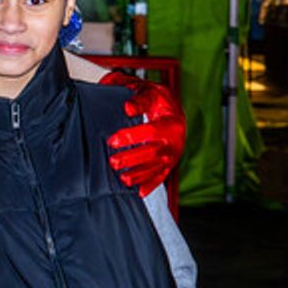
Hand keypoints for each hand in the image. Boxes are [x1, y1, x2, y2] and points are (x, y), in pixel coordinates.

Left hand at [102, 71, 185, 197]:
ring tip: (123, 179)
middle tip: (113, 162)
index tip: (112, 140)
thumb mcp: (150, 94)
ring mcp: (173, 155)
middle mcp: (175, 142)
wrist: (173, 110)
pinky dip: (151, 185)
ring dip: (140, 175)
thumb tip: (128, 108)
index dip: (131, 137)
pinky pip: (162, 176)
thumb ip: (139, 101)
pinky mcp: (170, 163)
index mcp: (171, 123)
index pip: (151, 132)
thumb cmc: (159, 101)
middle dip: (133, 159)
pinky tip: (139, 193)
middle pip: (153, 153)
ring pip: (157, 168)